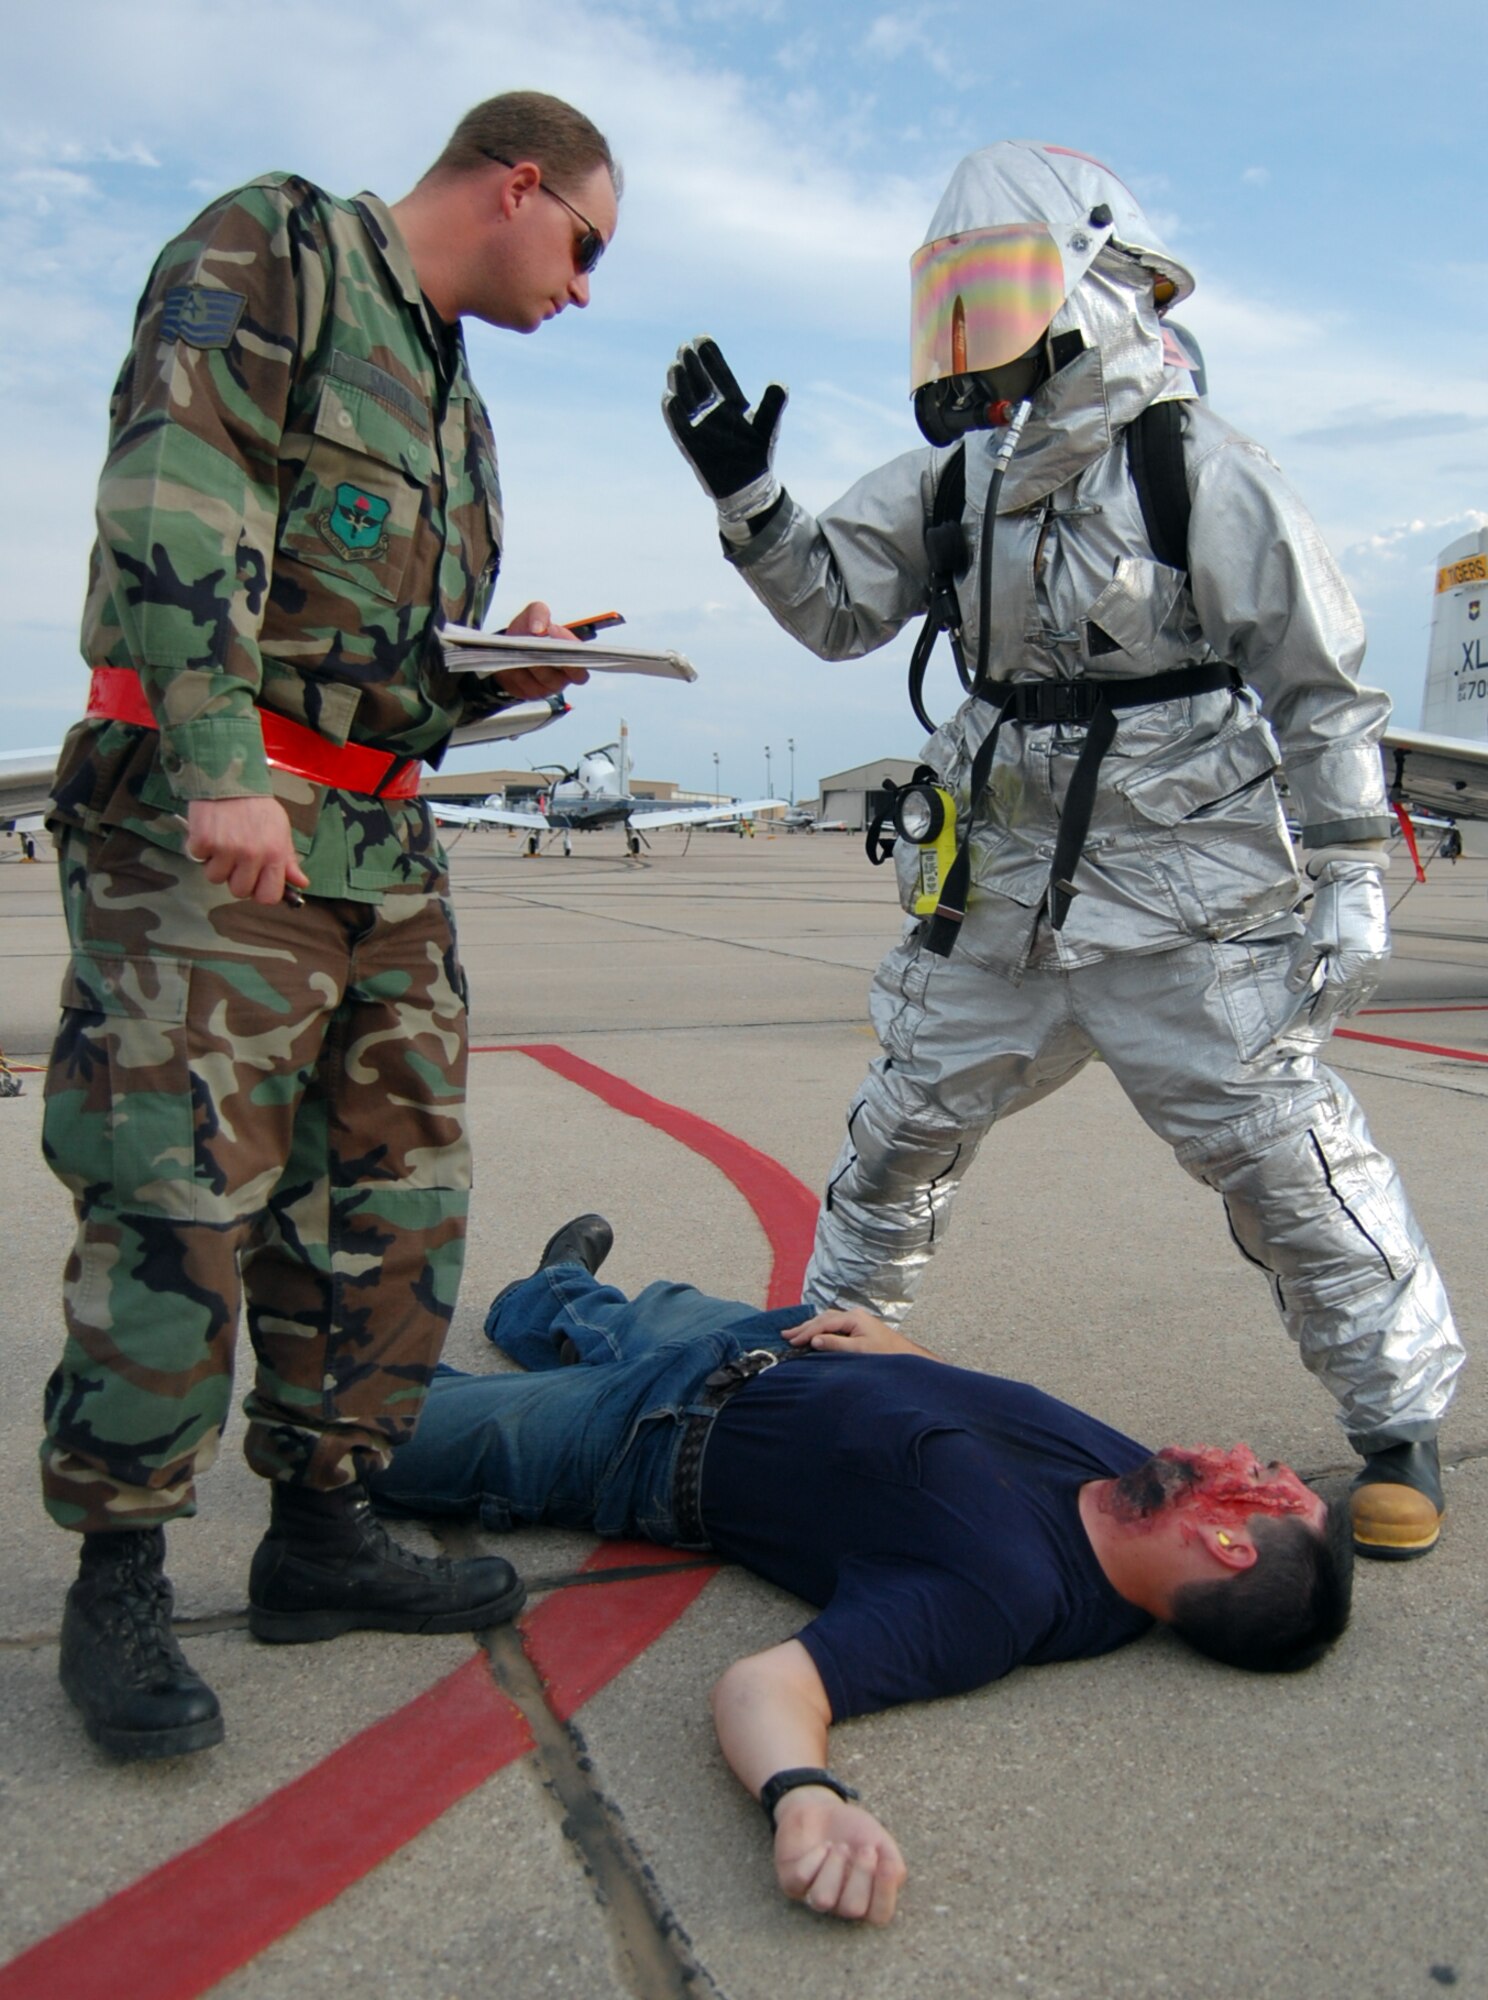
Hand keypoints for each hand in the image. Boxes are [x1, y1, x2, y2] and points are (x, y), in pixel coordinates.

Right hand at [185, 796, 308, 904]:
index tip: (254, 882)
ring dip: (215, 864)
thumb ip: (288, 859)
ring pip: (215, 878)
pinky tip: (209, 832)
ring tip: (222, 842)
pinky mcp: (203, 841)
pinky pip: (197, 859)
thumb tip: (301, 883)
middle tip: (235, 858)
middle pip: (238, 891)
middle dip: (235, 878)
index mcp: (274, 854)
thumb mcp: (280, 829)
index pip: (268, 897)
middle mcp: (252, 855)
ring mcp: (226, 849)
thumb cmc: (257, 805)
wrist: (230, 777)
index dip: (259, 892)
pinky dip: (200, 849)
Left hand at [492, 602, 591, 699]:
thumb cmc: (526, 634)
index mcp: (572, 655)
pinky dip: (521, 673)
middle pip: (571, 672)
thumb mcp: (532, 615)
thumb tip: (539, 628)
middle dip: (556, 656)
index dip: (571, 644)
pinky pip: (529, 685)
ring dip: (536, 664)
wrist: (505, 653)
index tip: (553, 629)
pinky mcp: (533, 694)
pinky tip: (514, 662)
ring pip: (547, 678)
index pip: (583, 657)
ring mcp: (550, 686)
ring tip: (525, 649)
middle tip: (540, 642)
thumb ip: (539, 612)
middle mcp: (565, 674)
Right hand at [663, 336, 786, 505]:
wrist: (747, 489)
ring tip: (675, 366)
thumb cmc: (758, 458)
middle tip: (684, 346)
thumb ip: (773, 406)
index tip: (701, 337)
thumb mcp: (767, 429)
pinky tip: (669, 397)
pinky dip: (673, 413)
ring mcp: (700, 427)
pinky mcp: (691, 445)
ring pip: (687, 400)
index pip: (719, 374)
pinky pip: (679, 426)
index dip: (710, 357)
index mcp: (732, 404)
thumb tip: (779, 383)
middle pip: (700, 383)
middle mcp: (714, 412)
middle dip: (692, 365)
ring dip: (680, 383)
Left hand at [773, 1789, 906, 1924]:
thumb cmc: (853, 1830)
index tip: (887, 1864)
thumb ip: (893, 1862)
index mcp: (866, 1898)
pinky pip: (801, 1879)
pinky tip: (822, 1847)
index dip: (885, 1894)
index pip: (880, 1915)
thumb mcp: (880, 1841)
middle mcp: (840, 1903)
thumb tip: (895, 1876)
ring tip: (839, 1846)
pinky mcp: (791, 1883)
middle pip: (853, 1909)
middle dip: (861, 1874)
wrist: (820, 1808)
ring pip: (823, 1899)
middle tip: (865, 1849)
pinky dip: (815, 1857)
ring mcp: (814, 1896)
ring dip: (835, 1866)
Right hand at [783, 1308, 920, 1355]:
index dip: (806, 1332)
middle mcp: (853, 1315)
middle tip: (785, 1334)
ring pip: (827, 1320)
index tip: (792, 1341)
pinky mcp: (857, 1327)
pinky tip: (814, 1333)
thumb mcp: (859, 1351)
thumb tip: (814, 1340)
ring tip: (794, 1333)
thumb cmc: (885, 1354)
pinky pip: (833, 1324)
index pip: (824, 1323)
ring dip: (811, 1327)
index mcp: (853, 1318)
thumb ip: (836, 1344)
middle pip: (823, 1318)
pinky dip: (820, 1328)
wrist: (906, 1357)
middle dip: (804, 1327)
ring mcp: (856, 1320)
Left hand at [1286, 854, 1389, 1032]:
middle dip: (1335, 1007)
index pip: (1333, 996)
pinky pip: (1373, 978)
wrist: (1356, 883)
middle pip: (1349, 995)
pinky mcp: (1383, 950)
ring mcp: (1378, 959)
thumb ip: (1303, 967)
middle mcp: (1368, 966)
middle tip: (1323, 1019)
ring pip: (1364, 989)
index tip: (1313, 1021)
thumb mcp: (1312, 939)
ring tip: (1343, 1012)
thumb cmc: (1332, 911)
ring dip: (1352, 1001)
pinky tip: (1358, 993)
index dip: (1322, 1010)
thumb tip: (1295, 989)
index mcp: (1350, 965)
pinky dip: (1364, 989)